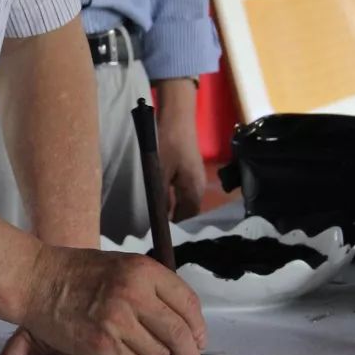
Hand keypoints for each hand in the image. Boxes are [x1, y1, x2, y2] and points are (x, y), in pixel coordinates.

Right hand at [2, 245, 205, 354]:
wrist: (38, 279)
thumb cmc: (79, 272)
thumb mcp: (123, 265)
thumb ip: (153, 288)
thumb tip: (184, 323)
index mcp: (144, 270)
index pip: (187, 303)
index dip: (198, 328)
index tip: (199, 341)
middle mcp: (134, 293)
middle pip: (178, 333)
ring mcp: (118, 320)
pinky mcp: (101, 344)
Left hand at [155, 81, 205, 221]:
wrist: (178, 118)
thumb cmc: (168, 144)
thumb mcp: (159, 172)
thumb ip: (160, 196)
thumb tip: (159, 218)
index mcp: (193, 190)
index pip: (186, 219)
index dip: (174, 230)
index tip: (160, 236)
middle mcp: (199, 188)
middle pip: (187, 213)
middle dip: (173, 221)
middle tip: (156, 229)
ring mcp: (196, 180)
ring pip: (186, 203)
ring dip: (173, 210)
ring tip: (158, 218)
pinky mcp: (191, 172)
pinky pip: (184, 193)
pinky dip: (174, 199)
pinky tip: (163, 200)